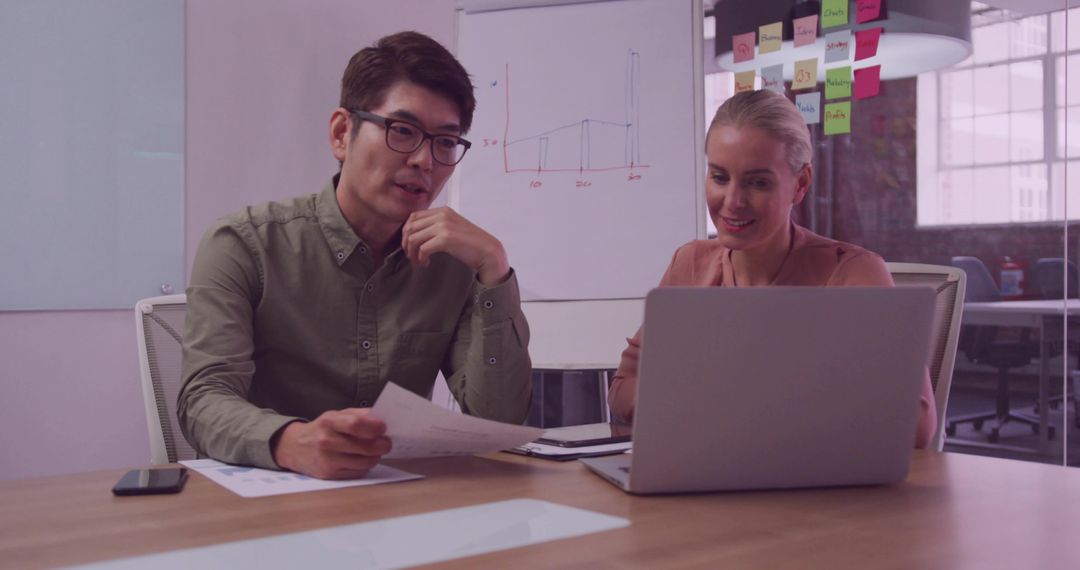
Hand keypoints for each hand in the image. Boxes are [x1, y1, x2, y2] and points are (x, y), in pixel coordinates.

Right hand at [271, 409, 391, 479]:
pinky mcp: (329, 474)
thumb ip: (358, 414)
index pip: (356, 424)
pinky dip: (364, 466)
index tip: (383, 428)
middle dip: (382, 445)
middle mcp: (327, 441)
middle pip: (365, 447)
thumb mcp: (336, 415)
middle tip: (386, 443)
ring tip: (375, 451)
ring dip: (375, 457)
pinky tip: (362, 459)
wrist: (295, 447)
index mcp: (329, 421)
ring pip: (364, 462)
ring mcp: (328, 460)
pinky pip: (357, 472)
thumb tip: (381, 419)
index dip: (374, 427)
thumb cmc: (322, 429)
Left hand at [402, 207, 510, 285]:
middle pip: (410, 227)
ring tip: (418, 261)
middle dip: (406, 243)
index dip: (407, 232)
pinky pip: (422, 248)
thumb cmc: (471, 244)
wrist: (488, 251)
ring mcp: (444, 226)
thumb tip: (415, 234)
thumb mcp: (453, 228)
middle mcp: (442, 215)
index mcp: (443, 211)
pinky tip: (426, 263)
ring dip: (412, 252)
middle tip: (411, 255)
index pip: (414, 216)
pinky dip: (421, 258)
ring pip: (413, 238)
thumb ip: (437, 226)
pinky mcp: (446, 239)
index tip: (409, 245)